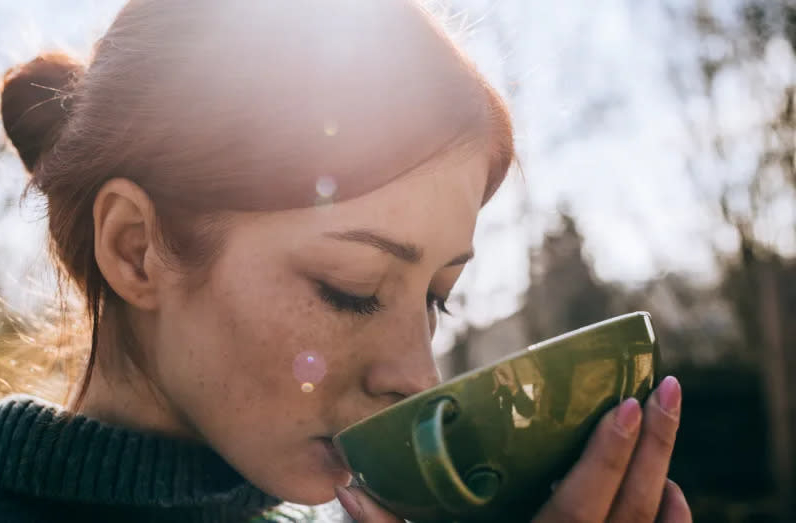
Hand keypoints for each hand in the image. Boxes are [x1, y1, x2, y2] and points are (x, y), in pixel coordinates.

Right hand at [334, 376, 690, 522]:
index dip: (608, 455)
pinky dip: (672, 522)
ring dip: (665, 477)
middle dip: (655, 446)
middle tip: (666, 389)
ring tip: (663, 428)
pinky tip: (672, 493)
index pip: (581, 503)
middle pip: (633, 507)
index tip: (628, 405)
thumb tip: (344, 490)